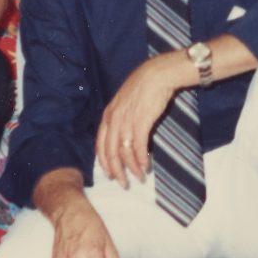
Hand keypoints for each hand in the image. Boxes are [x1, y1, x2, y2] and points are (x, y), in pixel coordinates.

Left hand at [95, 53, 185, 187]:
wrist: (157, 75)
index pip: (101, 145)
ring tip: (139, 177)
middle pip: (110, 153)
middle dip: (117, 171)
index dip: (104, 162)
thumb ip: (121, 118)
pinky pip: (138, 147)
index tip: (110, 173)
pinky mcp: (141, 122)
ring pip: (125, 152)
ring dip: (132, 168)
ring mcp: (127, 121)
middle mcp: (114, 120)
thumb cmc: (143, 87)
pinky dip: (141, 160)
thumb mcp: (124, 102)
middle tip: (123, 183)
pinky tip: (146, 166)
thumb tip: (124, 136)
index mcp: (108, 115)